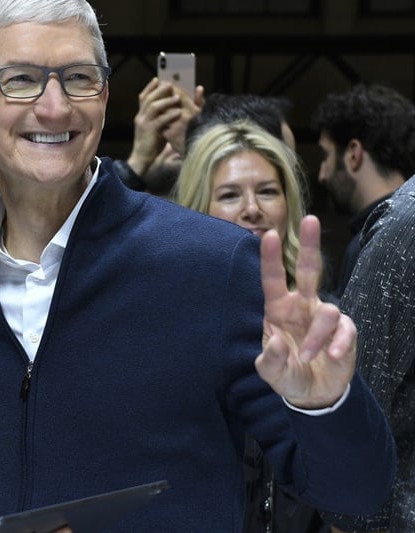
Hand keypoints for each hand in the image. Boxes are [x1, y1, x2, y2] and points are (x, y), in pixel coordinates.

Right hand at [128, 78, 179, 175]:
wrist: (142, 158)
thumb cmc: (152, 143)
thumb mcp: (156, 127)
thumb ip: (161, 117)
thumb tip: (173, 108)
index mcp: (141, 115)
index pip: (143, 97)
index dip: (150, 87)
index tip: (159, 79)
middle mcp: (140, 117)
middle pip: (148, 98)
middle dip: (159, 90)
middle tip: (170, 84)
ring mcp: (143, 123)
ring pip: (153, 107)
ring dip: (166, 100)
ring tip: (177, 97)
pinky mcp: (148, 131)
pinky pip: (159, 120)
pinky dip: (169, 115)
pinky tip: (178, 112)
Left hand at [159, 84, 203, 155]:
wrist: (201, 150)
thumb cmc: (204, 131)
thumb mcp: (204, 115)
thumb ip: (199, 101)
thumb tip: (199, 87)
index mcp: (192, 110)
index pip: (178, 95)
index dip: (170, 89)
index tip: (164, 84)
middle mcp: (184, 116)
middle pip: (167, 103)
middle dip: (161, 98)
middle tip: (155, 94)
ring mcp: (176, 126)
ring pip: (162, 113)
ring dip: (158, 111)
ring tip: (155, 108)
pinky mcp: (169, 135)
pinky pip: (161, 125)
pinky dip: (159, 123)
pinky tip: (156, 121)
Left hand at [255, 215, 355, 408]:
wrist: (313, 393)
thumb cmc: (287, 374)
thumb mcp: (271, 372)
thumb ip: (270, 359)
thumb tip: (277, 341)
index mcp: (278, 310)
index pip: (273, 280)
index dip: (270, 258)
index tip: (266, 234)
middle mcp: (302, 306)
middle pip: (308, 270)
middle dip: (309, 245)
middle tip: (309, 219)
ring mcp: (323, 317)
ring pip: (328, 309)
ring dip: (318, 335)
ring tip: (311, 357)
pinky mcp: (344, 331)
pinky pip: (345, 328)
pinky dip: (339, 343)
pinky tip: (332, 357)